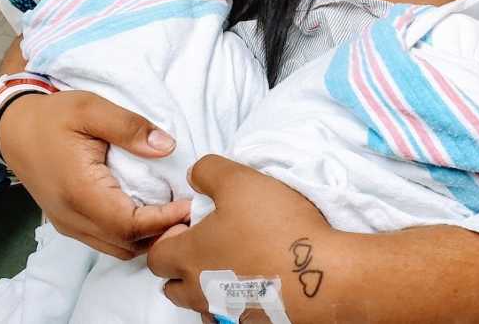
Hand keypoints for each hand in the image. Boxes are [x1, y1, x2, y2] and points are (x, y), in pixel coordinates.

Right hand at [0, 90, 190, 258]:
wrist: (15, 127)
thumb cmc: (54, 116)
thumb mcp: (92, 108)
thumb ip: (130, 127)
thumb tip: (167, 147)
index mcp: (79, 191)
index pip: (129, 225)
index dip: (164, 221)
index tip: (190, 204)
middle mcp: (72, 217)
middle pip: (127, 244)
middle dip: (162, 233)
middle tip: (191, 210)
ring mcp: (69, 224)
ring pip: (118, 248)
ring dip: (148, 237)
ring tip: (174, 211)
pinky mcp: (69, 223)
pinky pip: (106, 240)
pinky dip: (132, 234)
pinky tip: (150, 212)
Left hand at [148, 156, 336, 322]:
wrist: (321, 273)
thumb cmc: (276, 226)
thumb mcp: (239, 180)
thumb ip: (208, 171)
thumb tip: (194, 176)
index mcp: (189, 257)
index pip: (157, 255)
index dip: (169, 237)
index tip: (193, 223)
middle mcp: (201, 291)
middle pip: (174, 288)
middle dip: (183, 267)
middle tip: (211, 243)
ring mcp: (227, 312)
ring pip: (202, 304)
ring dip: (208, 287)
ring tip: (236, 262)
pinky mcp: (253, 322)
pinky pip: (233, 314)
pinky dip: (237, 301)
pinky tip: (258, 282)